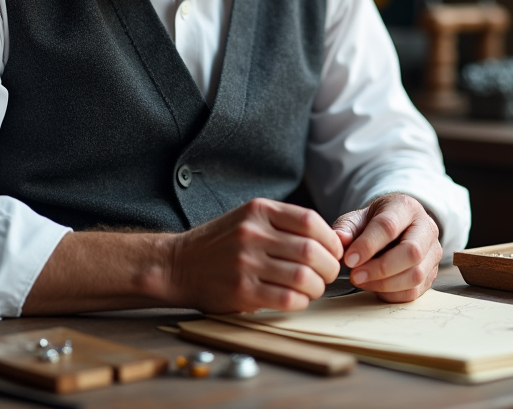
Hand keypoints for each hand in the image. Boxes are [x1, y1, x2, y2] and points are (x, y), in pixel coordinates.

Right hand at [161, 198, 343, 313]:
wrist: (178, 264)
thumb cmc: (220, 243)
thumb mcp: (249, 219)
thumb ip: (283, 224)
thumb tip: (330, 240)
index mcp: (259, 211)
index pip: (311, 221)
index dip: (331, 240)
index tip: (334, 252)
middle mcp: (253, 234)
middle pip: (311, 251)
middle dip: (328, 267)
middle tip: (327, 274)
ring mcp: (246, 262)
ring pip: (303, 277)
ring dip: (316, 287)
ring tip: (313, 288)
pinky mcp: (241, 290)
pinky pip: (286, 298)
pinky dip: (300, 301)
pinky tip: (297, 300)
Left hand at [332, 193, 441, 302]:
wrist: (396, 228)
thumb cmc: (374, 223)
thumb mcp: (357, 219)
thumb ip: (346, 228)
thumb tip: (339, 239)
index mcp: (406, 207)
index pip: (389, 226)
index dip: (367, 245)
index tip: (349, 260)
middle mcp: (427, 227)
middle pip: (411, 252)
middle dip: (380, 268)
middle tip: (355, 276)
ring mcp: (433, 252)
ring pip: (416, 275)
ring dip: (385, 284)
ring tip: (362, 281)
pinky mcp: (432, 273)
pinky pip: (414, 291)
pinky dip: (391, 294)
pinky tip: (375, 287)